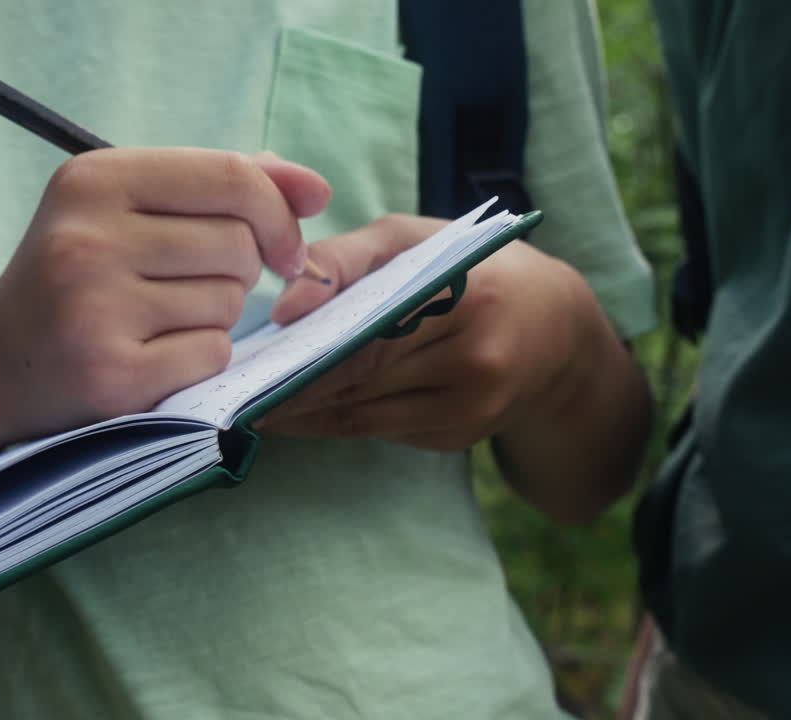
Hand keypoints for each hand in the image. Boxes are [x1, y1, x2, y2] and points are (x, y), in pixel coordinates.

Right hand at [0, 148, 330, 438]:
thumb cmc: (84, 271)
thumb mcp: (134, 205)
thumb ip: (227, 185)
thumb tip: (317, 189)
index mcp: (94, 180)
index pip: (231, 177)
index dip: (278, 212)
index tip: (284, 246)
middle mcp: (87, 239)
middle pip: (238, 245)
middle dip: (239, 270)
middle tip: (185, 285)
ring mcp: (95, 309)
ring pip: (230, 302)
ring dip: (215, 315)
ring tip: (155, 318)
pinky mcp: (111, 374)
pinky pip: (212, 353)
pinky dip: (200, 357)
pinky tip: (152, 355)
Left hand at [257, 213, 590, 451]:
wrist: (557, 332)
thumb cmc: (473, 270)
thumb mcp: (417, 240)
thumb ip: (349, 258)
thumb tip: (287, 302)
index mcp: (469, 297)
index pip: (372, 330)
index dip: (309, 348)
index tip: (254, 355)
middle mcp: (476, 361)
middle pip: (362, 379)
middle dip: (293, 385)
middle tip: (234, 385)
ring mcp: (471, 408)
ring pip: (365, 416)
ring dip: (304, 412)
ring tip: (251, 400)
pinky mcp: (460, 438)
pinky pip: (382, 431)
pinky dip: (335, 421)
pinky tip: (298, 412)